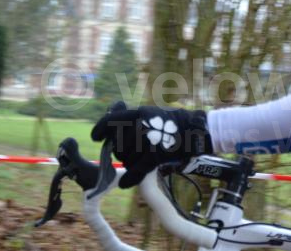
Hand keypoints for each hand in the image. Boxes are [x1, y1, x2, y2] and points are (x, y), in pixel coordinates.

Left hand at [91, 101, 212, 187]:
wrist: (193, 129)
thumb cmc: (170, 121)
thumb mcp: (149, 111)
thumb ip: (129, 113)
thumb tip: (112, 108)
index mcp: (137, 113)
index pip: (109, 122)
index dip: (100, 130)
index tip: (96, 137)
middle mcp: (139, 126)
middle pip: (117, 144)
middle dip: (119, 149)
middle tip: (130, 150)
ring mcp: (146, 141)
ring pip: (126, 158)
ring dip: (128, 161)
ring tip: (139, 158)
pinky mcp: (155, 156)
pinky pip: (137, 170)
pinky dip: (130, 178)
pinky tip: (125, 183)